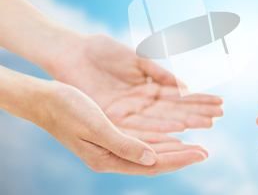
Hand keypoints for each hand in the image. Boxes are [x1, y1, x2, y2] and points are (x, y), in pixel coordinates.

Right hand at [35, 80, 207, 174]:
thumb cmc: (67, 110)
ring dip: (175, 148)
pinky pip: (143, 140)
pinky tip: (172, 135)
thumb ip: (123, 144)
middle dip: (182, 155)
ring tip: (196, 145)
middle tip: (206, 152)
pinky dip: (160, 138)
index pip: (153, 162)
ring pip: (151, 150)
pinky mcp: (112, 135)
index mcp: (109, 158)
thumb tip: (152, 158)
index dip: (179, 157)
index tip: (202, 153)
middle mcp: (113, 156)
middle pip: (156, 159)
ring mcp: (113, 147)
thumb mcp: (96, 125)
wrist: (44, 101)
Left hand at [49, 34, 222, 133]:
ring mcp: (128, 112)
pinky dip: (161, 126)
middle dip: (197, 113)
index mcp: (148, 89)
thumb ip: (161, 74)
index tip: (220, 103)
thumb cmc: (104, 52)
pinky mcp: (113, 117)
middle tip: (219, 116)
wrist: (73, 52)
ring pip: (161, 120)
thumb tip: (186, 87)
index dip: (199, 101)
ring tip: (207, 122)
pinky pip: (140, 124)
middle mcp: (141, 104)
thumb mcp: (139, 60)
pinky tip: (180, 126)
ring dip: (186, 121)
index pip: (179, 98)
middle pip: (174, 111)